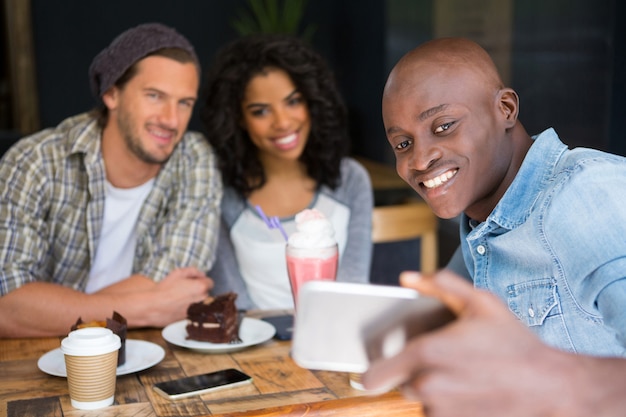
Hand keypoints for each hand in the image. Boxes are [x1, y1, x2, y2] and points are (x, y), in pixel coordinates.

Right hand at [145, 267, 213, 326]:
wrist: (152, 307)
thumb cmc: (164, 289)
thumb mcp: (178, 273)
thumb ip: (193, 271)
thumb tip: (202, 275)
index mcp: (201, 287)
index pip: (210, 283)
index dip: (201, 281)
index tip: (194, 282)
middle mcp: (202, 300)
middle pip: (206, 293)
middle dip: (199, 291)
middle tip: (185, 290)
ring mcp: (197, 311)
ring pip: (200, 303)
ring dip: (195, 301)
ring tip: (181, 299)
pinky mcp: (190, 319)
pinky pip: (194, 312)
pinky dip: (189, 310)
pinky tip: (179, 307)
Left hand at [362, 269, 578, 416]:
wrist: (548, 384)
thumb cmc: (514, 342)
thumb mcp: (480, 302)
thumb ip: (440, 285)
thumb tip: (407, 278)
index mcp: (427, 353)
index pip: (374, 375)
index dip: (371, 371)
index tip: (372, 370)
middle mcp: (428, 385)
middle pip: (401, 383)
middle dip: (415, 372)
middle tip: (445, 360)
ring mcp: (442, 410)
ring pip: (421, 399)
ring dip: (434, 388)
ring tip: (464, 374)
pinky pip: (438, 413)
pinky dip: (448, 403)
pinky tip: (470, 389)